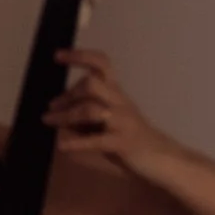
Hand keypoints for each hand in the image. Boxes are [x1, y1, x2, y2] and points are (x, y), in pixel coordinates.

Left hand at [50, 47, 171, 181]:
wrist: (164, 158)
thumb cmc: (133, 138)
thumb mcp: (109, 120)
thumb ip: (87, 114)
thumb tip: (58, 111)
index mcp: (117, 93)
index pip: (101, 64)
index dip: (79, 56)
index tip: (57, 56)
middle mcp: (120, 102)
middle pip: (92, 84)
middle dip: (68, 94)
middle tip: (52, 107)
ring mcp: (122, 122)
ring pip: (91, 110)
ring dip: (66, 116)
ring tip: (50, 122)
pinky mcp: (123, 142)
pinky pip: (96, 140)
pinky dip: (76, 142)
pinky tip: (62, 146)